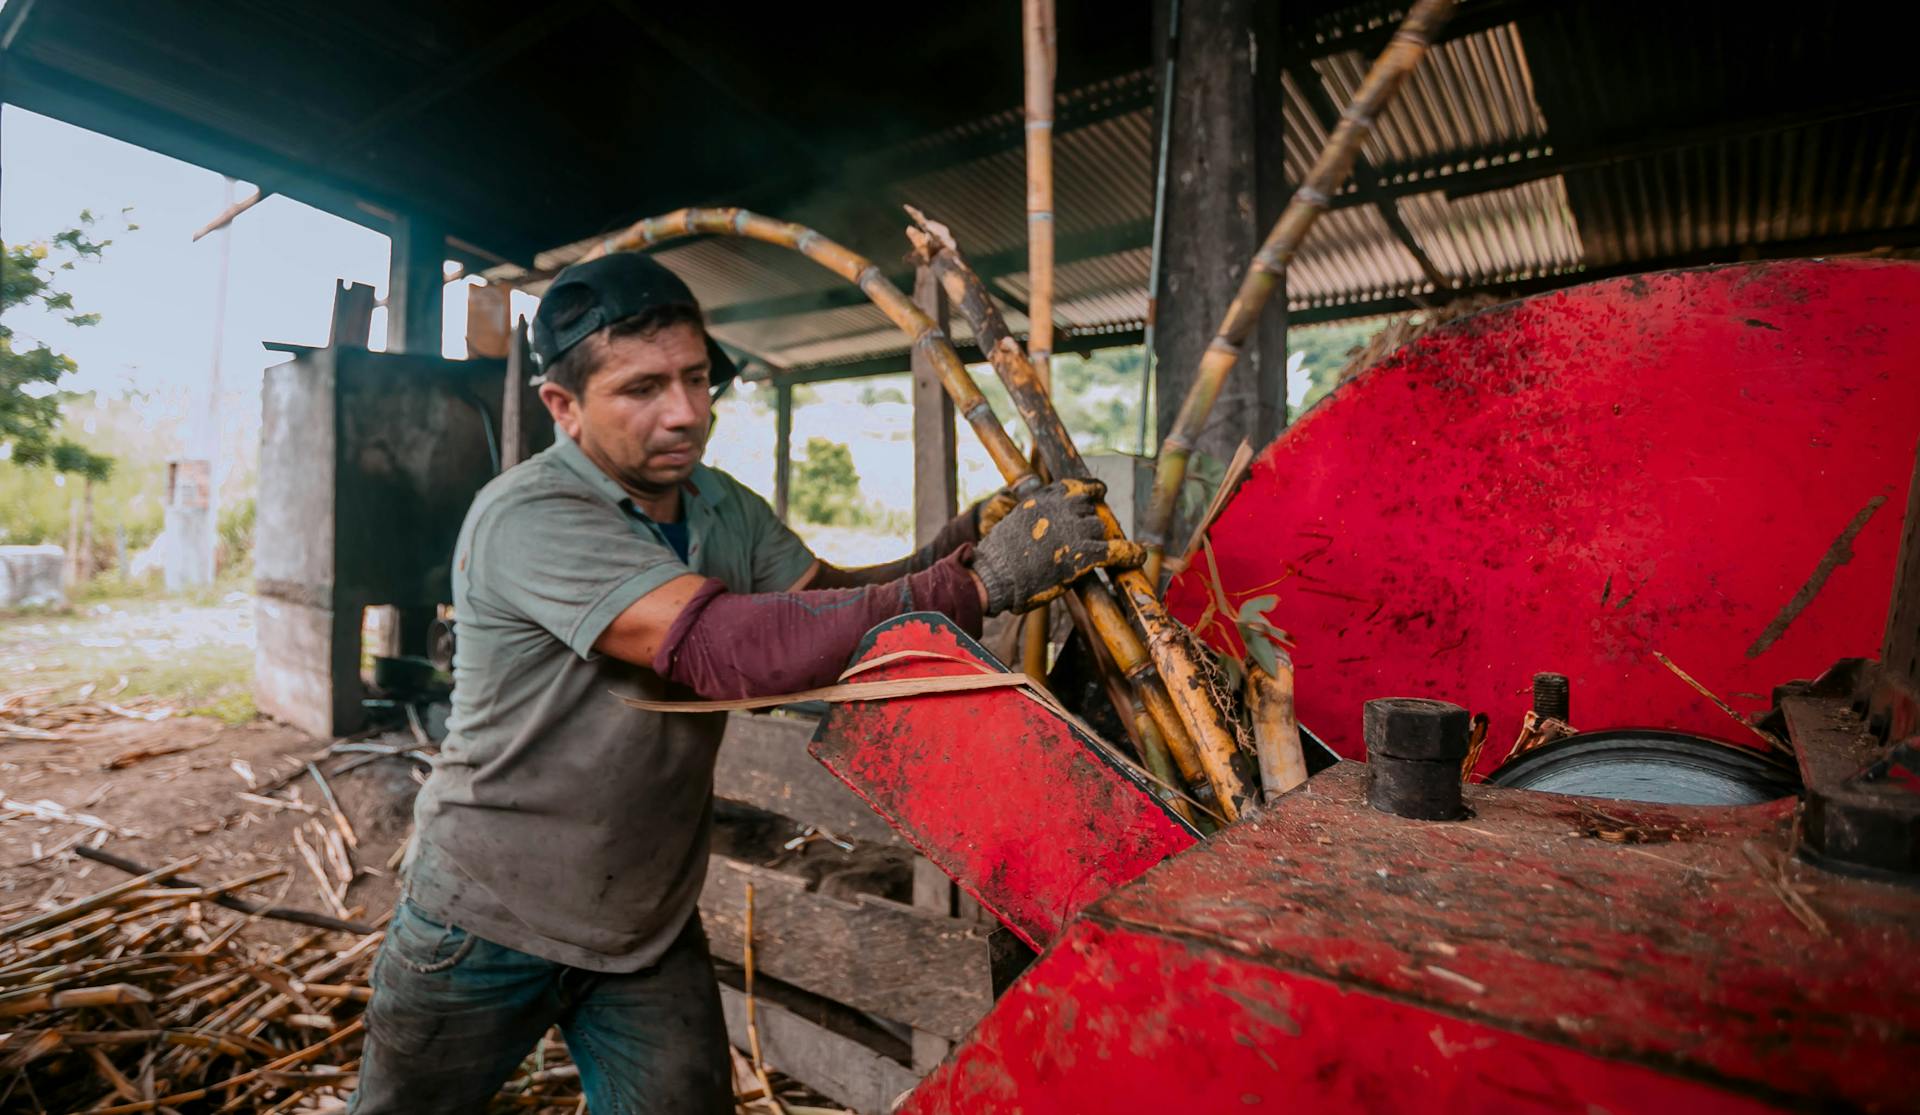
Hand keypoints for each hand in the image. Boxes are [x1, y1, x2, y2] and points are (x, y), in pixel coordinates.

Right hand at [969, 478, 1144, 613]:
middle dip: (1095, 519)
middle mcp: (1060, 508)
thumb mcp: (1012, 524)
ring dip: (1105, 537)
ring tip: (1113, 547)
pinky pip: (1116, 549)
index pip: (1074, 486)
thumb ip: (1032, 519)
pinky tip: (1138, 554)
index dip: (1089, 490)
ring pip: (1101, 527)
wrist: (994, 575)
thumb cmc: (998, 558)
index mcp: (1041, 498)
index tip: (1098, 492)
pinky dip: (1130, 553)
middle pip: (1090, 507)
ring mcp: (1073, 529)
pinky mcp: (1083, 553)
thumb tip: (1042, 528)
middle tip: (1098, 533)